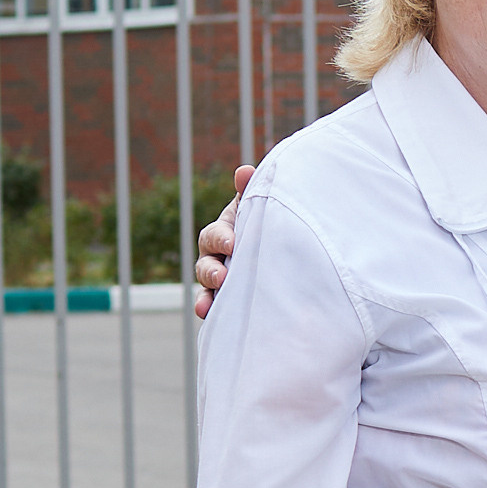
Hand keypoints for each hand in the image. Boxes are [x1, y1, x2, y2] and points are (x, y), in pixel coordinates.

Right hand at [193, 164, 253, 317]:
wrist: (281, 247)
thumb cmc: (267, 222)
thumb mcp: (258, 206)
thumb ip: (250, 191)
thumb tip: (244, 170)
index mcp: (224, 232)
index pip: (215, 235)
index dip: (221, 238)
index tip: (232, 243)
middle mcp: (216, 257)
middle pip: (206, 263)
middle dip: (212, 270)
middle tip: (223, 277)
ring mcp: (220, 279)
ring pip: (207, 288)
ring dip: (205, 295)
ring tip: (207, 305)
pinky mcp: (227, 299)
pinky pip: (215, 307)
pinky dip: (210, 311)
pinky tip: (210, 317)